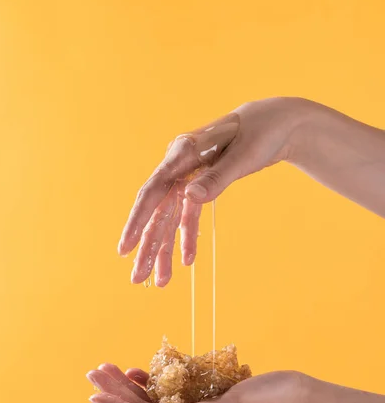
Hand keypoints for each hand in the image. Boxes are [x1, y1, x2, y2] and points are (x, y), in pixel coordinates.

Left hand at [87, 366, 307, 402]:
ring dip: (134, 386)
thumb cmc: (275, 401)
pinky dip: (159, 381)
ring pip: (158, 402)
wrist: (303, 398)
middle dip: (120, 393)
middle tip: (95, 372)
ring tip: (111, 368)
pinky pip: (176, 393)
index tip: (96, 395)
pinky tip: (145, 369)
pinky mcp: (209, 401)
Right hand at [118, 97, 308, 285]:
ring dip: (165, 248)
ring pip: (171, 218)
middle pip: (158, 211)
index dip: (137, 221)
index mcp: (183, 152)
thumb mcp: (244, 155)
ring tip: (161, 281)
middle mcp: (180, 165)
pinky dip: (188, 236)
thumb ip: (217, 178)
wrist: (278, 122)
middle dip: (148, 247)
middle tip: (137, 279)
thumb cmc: (261, 132)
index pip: (153, 191)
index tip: (124, 248)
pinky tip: (187, 259)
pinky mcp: (202, 184)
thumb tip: (190, 198)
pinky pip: (189, 215)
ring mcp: (189, 176)